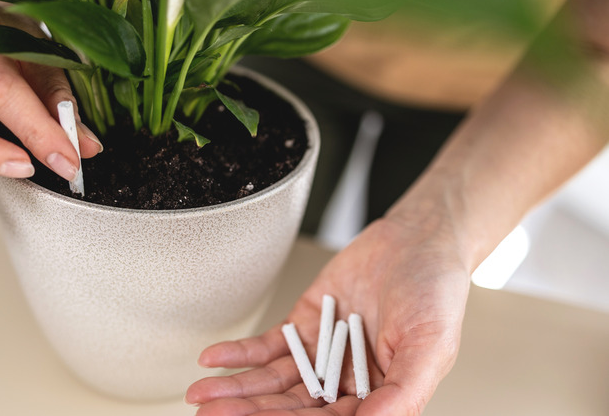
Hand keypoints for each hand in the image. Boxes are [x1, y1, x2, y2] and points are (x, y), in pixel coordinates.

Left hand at [186, 216, 471, 414]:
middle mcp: (345, 384)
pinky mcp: (303, 325)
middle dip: (252, 412)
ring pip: (273, 381)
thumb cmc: (435, 292)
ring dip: (237, 389)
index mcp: (378, 398)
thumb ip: (403, 392)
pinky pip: (267, 346)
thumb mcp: (430, 346)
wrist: (417, 239)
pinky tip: (214, 360)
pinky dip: (240, 354)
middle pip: (291, 408)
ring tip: (202, 395)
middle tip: (212, 414)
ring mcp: (321, 356)